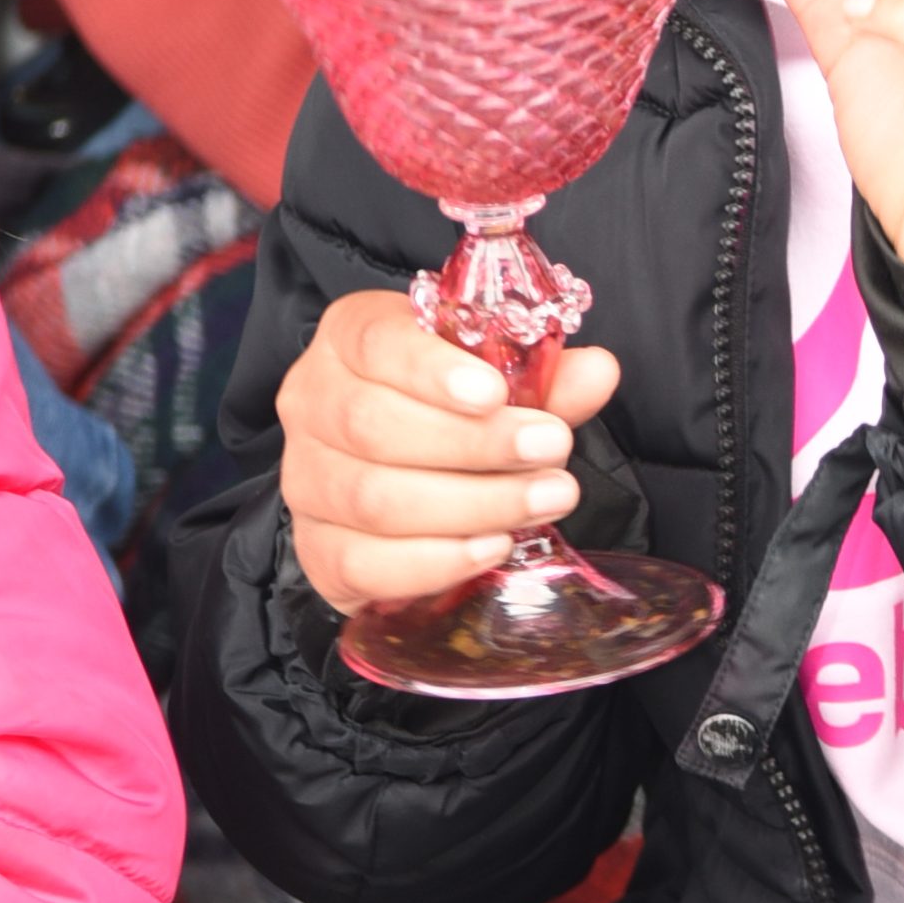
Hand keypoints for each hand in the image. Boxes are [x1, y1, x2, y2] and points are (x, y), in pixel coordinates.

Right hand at [278, 289, 621, 614]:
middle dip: (475, 444)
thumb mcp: (500, 381)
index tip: (496, 392)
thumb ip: (545, 376)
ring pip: (374, 499)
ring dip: (472, 504)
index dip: (432, 369)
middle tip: (552, 451)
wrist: (406, 479)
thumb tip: (598, 372)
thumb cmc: (454, 412)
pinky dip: (435, 561)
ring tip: (545, 499)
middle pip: (376, 426)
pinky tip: (491, 547)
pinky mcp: (317, 551)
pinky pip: (365, 564)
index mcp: (351, 339)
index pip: (375, 342)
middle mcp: (314, 403)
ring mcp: (305, 482)